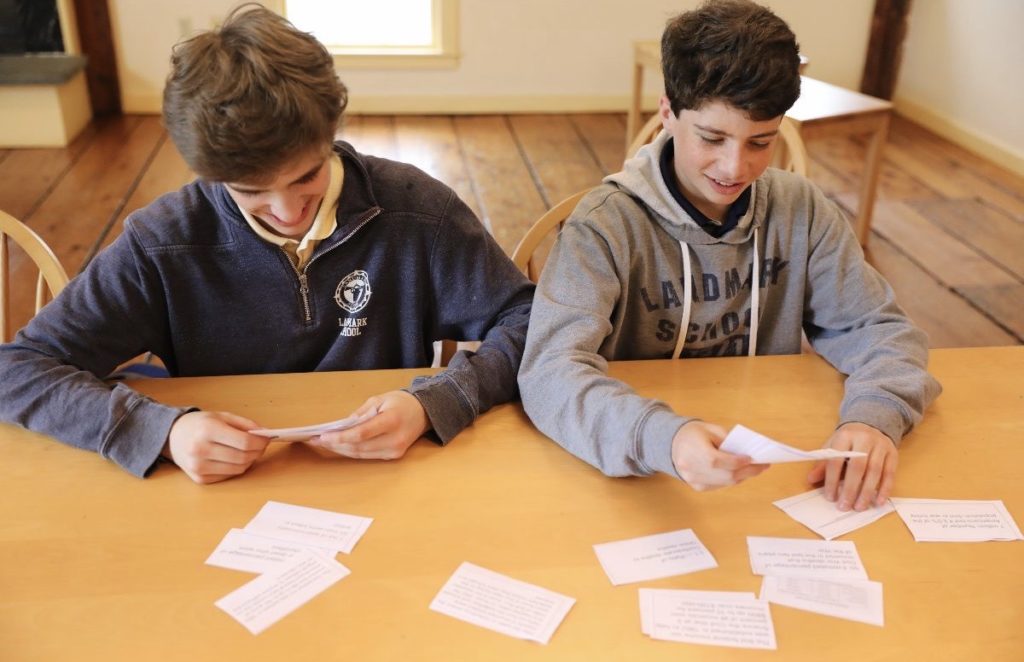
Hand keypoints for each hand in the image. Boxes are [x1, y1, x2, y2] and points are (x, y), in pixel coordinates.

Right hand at [165, 411, 268, 483]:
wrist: (172, 436)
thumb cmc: (200, 424)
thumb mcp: (222, 416)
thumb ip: (246, 424)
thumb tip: (265, 435)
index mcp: (207, 430)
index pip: (244, 442)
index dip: (260, 443)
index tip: (266, 439)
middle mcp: (200, 449)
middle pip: (242, 457)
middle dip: (257, 452)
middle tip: (260, 446)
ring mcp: (198, 466)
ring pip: (238, 469)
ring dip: (248, 461)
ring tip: (247, 452)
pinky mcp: (199, 478)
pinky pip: (228, 475)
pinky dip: (235, 468)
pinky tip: (232, 458)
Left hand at [307, 390, 429, 459]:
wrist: (423, 413)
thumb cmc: (400, 402)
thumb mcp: (379, 399)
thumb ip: (360, 414)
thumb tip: (340, 427)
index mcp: (392, 421)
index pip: (361, 434)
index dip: (340, 437)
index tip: (322, 436)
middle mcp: (395, 439)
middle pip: (358, 447)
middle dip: (335, 444)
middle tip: (316, 440)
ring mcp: (395, 451)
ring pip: (361, 454)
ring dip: (340, 449)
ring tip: (324, 443)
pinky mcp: (393, 456)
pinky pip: (367, 455)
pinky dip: (352, 451)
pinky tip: (340, 445)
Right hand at [671, 421, 768, 490]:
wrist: (671, 443)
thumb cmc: (693, 433)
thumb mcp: (711, 430)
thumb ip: (728, 441)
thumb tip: (747, 453)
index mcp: (694, 452)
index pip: (719, 461)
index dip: (737, 462)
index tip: (753, 459)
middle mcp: (692, 469)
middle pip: (725, 475)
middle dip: (747, 471)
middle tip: (762, 466)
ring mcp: (694, 480)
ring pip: (725, 483)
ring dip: (742, 477)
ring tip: (754, 469)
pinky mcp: (697, 486)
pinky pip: (719, 485)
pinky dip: (732, 479)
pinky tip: (740, 473)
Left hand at [807, 422, 897, 510]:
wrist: (870, 425)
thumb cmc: (848, 440)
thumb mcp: (832, 446)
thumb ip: (823, 463)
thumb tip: (811, 479)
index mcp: (845, 436)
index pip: (837, 460)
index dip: (832, 480)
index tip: (830, 497)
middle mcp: (864, 439)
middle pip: (858, 466)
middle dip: (850, 488)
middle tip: (845, 506)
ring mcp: (881, 446)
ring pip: (875, 471)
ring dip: (867, 492)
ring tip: (859, 507)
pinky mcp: (893, 453)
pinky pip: (890, 473)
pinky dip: (885, 489)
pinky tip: (878, 501)